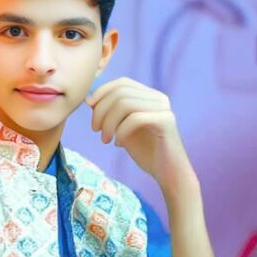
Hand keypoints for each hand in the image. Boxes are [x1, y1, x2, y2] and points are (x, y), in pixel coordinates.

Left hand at [85, 77, 194, 191]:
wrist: (167, 173)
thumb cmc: (144, 151)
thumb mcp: (121, 128)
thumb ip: (109, 112)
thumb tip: (89, 99)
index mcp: (150, 96)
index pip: (122, 83)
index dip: (102, 92)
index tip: (89, 107)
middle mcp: (159, 98)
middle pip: (121, 92)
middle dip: (101, 110)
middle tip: (95, 130)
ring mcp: (163, 108)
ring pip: (125, 104)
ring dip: (108, 122)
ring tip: (105, 139)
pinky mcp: (166, 121)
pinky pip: (135, 118)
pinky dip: (121, 131)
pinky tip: (119, 144)